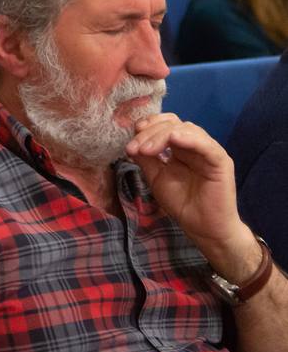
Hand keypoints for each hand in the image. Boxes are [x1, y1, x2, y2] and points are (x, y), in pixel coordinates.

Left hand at [126, 113, 255, 272]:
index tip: (131, 142)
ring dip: (162, 135)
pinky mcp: (220, 161)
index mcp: (180, 148)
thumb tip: (132, 143)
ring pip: (187, 129)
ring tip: (146, 150)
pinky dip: (189, 138)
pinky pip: (206, 145)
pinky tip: (174, 139)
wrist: (202, 227)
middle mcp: (195, 146)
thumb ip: (146, 159)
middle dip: (149, 133)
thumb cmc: (181, 203)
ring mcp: (209, 152)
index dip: (148, 127)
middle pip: (173, 124)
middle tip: (134, 148)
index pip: (165, 125)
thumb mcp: (156, 178)